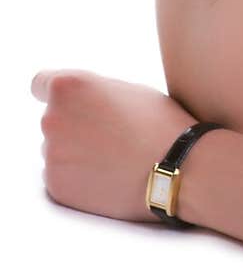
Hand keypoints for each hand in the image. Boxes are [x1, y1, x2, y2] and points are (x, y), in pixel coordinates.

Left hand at [31, 69, 197, 223]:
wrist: (176, 168)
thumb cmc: (158, 123)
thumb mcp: (127, 89)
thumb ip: (93, 92)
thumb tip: (77, 104)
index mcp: (68, 87)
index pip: (39, 84)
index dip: (56, 94)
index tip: (70, 104)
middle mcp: (51, 118)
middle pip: (53, 119)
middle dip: (74, 125)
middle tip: (109, 135)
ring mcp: (51, 154)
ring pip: (57, 149)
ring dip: (76, 152)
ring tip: (113, 158)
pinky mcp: (56, 185)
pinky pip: (61, 176)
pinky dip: (79, 177)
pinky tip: (108, 176)